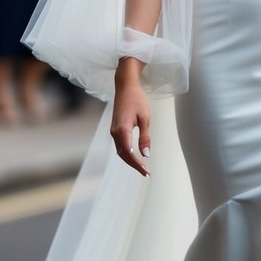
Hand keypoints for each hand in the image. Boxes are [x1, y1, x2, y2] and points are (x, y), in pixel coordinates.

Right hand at [110, 60, 150, 175]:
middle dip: (134, 165)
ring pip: (120, 151)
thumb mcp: (145, 118)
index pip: (129, 153)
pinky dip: (126, 153)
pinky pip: (119, 145)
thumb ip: (145, 137)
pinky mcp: (114, 128)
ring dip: (130, 161)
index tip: (147, 172)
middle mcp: (114, 132)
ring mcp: (113, 130)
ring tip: (142, 168)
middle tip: (146, 173)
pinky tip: (135, 157)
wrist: (125, 87)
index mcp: (122, 130)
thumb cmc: (138, 100)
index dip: (138, 164)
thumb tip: (146, 155)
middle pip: (123, 155)